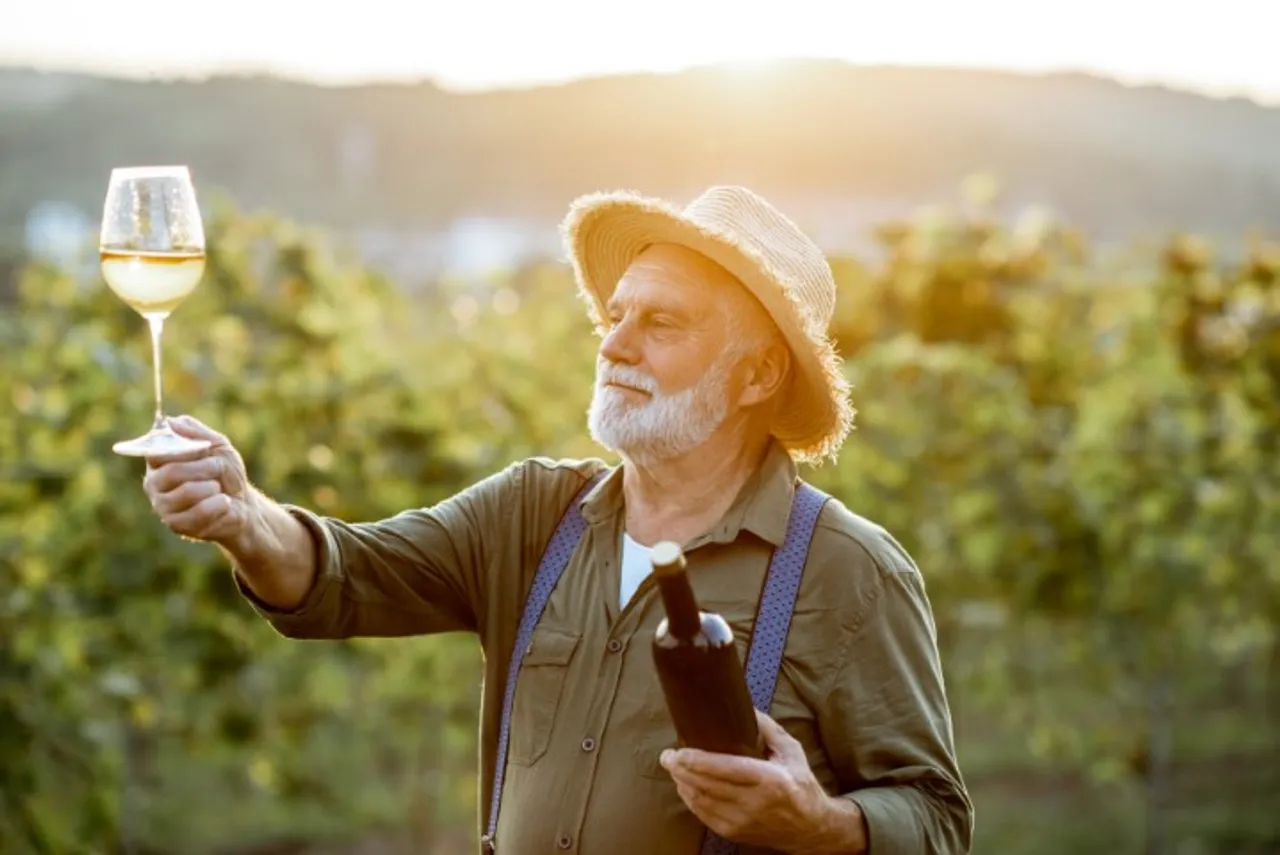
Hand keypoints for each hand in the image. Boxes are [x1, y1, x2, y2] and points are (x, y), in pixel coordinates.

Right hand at [142, 415, 254, 546]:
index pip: (157, 450)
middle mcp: (154, 483)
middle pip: (172, 472)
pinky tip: (223, 504)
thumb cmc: (226, 473)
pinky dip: (220, 504)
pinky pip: (200, 512)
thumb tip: (169, 421)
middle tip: (217, 469)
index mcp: (158, 461)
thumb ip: (194, 432)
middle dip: (205, 468)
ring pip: (188, 492)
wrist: (243, 504)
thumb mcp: (217, 445)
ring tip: (218, 489)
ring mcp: (162, 506)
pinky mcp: (176, 525)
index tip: (205, 449)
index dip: (185, 449)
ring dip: (213, 487)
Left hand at [660, 709, 864, 853]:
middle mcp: (754, 803)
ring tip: (674, 768)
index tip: (678, 752)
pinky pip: (704, 816)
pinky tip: (685, 787)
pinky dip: (691, 800)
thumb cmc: (802, 785)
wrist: (811, 828)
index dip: (697, 761)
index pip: (725, 770)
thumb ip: (768, 729)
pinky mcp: (735, 833)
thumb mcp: (792, 752)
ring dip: (683, 784)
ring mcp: (743, 821)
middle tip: (667, 756)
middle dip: (681, 770)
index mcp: (770, 780)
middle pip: (707, 786)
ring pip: (701, 802)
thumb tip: (746, 707)